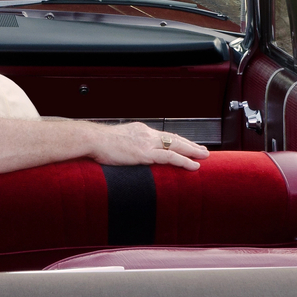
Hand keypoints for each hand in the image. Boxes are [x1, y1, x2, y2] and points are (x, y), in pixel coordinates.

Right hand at [91, 122, 207, 169]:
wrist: (92, 140)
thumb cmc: (99, 144)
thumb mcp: (117, 141)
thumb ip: (127, 145)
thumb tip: (129, 153)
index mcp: (141, 131)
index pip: (164, 135)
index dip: (178, 140)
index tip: (187, 144)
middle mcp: (147, 134)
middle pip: (174, 138)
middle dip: (190, 144)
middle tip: (203, 150)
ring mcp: (147, 143)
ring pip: (176, 146)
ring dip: (192, 151)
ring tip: (203, 156)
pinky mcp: (145, 154)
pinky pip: (170, 157)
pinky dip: (184, 161)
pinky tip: (193, 166)